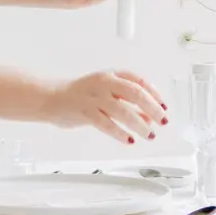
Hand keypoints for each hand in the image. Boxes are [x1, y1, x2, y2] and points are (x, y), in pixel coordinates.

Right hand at [46, 69, 168, 145]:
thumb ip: (129, 103)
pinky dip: (120, 133)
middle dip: (153, 108)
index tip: (164, 106)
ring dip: (140, 124)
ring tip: (149, 134)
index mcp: (112, 75)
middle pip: (135, 93)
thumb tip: (150, 117)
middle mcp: (104, 83)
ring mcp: (94, 97)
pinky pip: (106, 124)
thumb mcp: (108, 94)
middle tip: (162, 121)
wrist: (52, 98)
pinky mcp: (85, 112)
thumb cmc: (82, 95)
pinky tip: (129, 139)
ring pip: (123, 110)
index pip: (139, 81)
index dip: (155, 94)